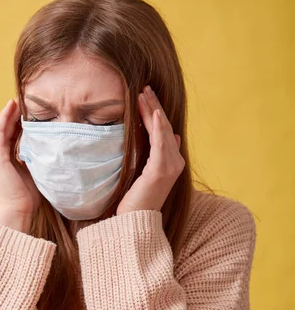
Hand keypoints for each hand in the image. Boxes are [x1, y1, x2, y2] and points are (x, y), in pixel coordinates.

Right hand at [0, 99, 41, 215]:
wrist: (19, 208)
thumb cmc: (27, 195)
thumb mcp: (32, 169)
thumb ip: (33, 155)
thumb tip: (46, 143)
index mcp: (3, 157)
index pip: (11, 133)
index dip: (19, 120)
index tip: (29, 107)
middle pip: (6, 127)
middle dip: (15, 112)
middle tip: (25, 97)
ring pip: (2, 126)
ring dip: (10, 111)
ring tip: (19, 98)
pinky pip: (0, 131)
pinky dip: (6, 117)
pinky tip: (12, 107)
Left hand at [116, 86, 184, 215]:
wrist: (134, 222)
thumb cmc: (134, 200)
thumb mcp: (144, 172)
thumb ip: (154, 155)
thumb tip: (169, 136)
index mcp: (172, 162)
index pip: (164, 131)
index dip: (155, 112)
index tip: (145, 96)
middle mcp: (175, 162)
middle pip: (165, 127)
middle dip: (154, 105)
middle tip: (144, 87)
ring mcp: (171, 167)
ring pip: (162, 131)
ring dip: (153, 110)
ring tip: (143, 93)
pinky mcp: (161, 170)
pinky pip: (160, 144)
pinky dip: (158, 127)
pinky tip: (153, 112)